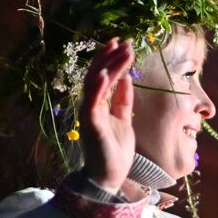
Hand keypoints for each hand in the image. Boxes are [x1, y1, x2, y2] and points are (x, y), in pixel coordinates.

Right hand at [79, 39, 136, 192]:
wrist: (109, 177)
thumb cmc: (115, 151)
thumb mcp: (124, 119)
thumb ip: (123, 100)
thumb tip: (128, 78)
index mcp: (99, 104)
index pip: (104, 76)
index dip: (112, 59)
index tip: (124, 44)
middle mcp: (91, 106)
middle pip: (97, 74)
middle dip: (110, 56)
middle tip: (123, 40)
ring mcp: (89, 114)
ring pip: (95, 83)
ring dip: (107, 66)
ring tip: (119, 50)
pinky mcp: (90, 124)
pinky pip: (92, 102)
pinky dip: (98, 87)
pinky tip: (105, 73)